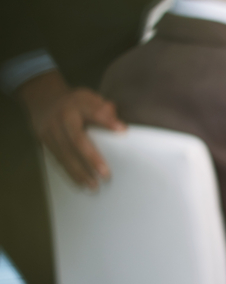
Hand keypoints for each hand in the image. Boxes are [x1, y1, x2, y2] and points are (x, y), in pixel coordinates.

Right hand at [18, 71, 124, 187]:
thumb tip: (119, 125)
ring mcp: (50, 130)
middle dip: (91, 157)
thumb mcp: (90, 97)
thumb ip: (105, 109)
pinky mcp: (44, 141)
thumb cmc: (76, 102)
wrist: (43, 99)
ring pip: (64, 153)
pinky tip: (79, 184)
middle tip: (105, 174)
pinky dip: (69, 172)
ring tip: (93, 186)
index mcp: (77, 103)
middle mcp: (61, 117)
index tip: (123, 130)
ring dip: (79, 171)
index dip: (107, 121)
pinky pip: (57, 159)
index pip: (94, 111)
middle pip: (76, 139)